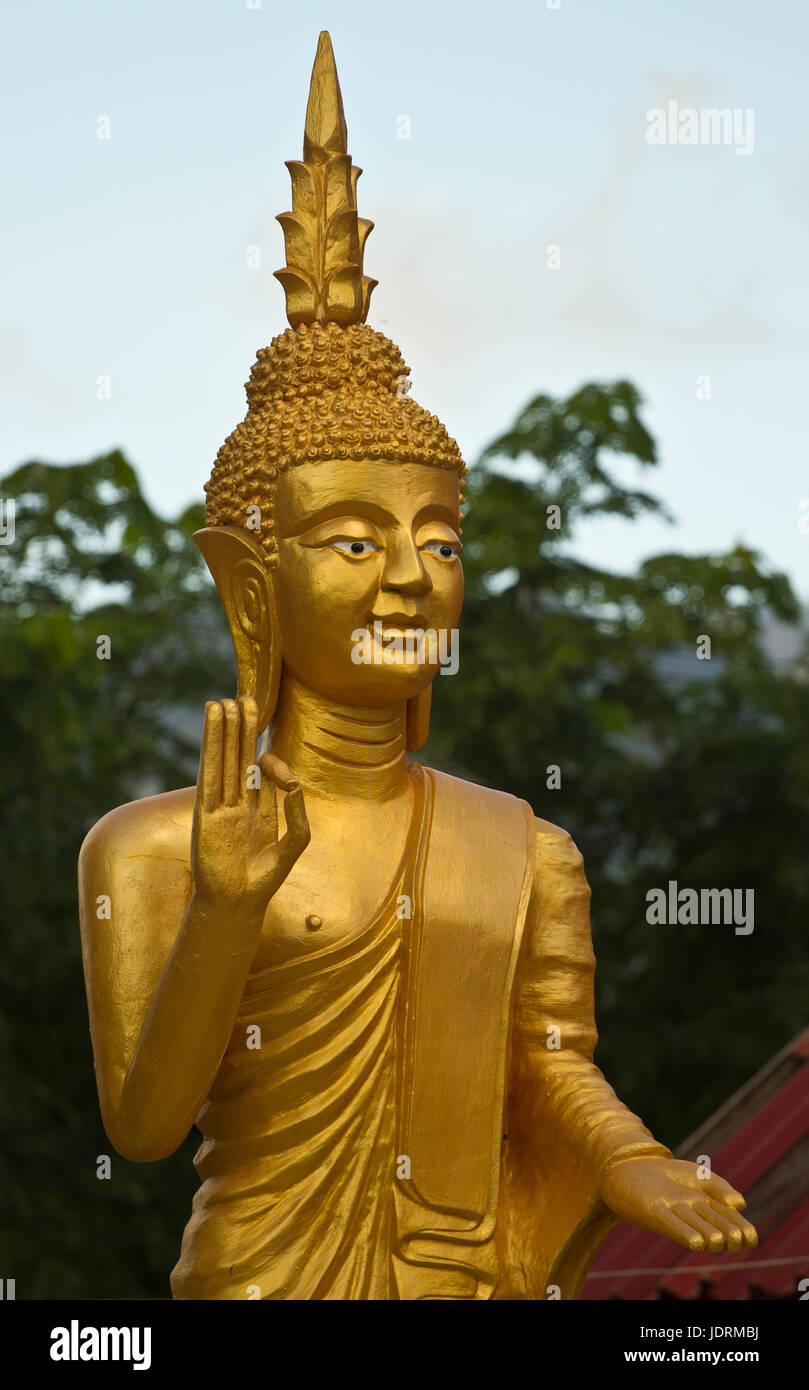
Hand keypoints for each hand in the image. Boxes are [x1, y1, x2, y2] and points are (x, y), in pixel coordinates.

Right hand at [190, 695, 309, 916]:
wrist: (237, 903)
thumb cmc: (265, 879)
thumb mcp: (293, 845)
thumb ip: (298, 815)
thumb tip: (295, 786)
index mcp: (258, 810)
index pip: (261, 772)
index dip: (268, 758)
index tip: (273, 760)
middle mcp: (238, 803)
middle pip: (239, 757)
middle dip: (243, 730)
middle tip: (244, 698)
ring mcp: (220, 805)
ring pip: (223, 760)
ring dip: (223, 732)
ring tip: (223, 702)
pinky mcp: (206, 811)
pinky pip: (209, 773)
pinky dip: (210, 747)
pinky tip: (211, 725)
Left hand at [599, 1155, 757, 1252]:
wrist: (634, 1166)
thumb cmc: (670, 1175)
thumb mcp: (699, 1176)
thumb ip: (720, 1187)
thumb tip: (741, 1204)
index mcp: (709, 1207)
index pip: (731, 1220)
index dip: (742, 1229)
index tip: (750, 1238)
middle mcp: (694, 1215)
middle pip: (717, 1226)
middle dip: (727, 1234)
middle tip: (735, 1240)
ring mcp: (675, 1214)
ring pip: (698, 1228)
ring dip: (708, 1235)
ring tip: (717, 1240)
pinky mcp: (655, 1213)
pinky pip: (673, 1225)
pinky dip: (686, 1233)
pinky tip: (697, 1242)